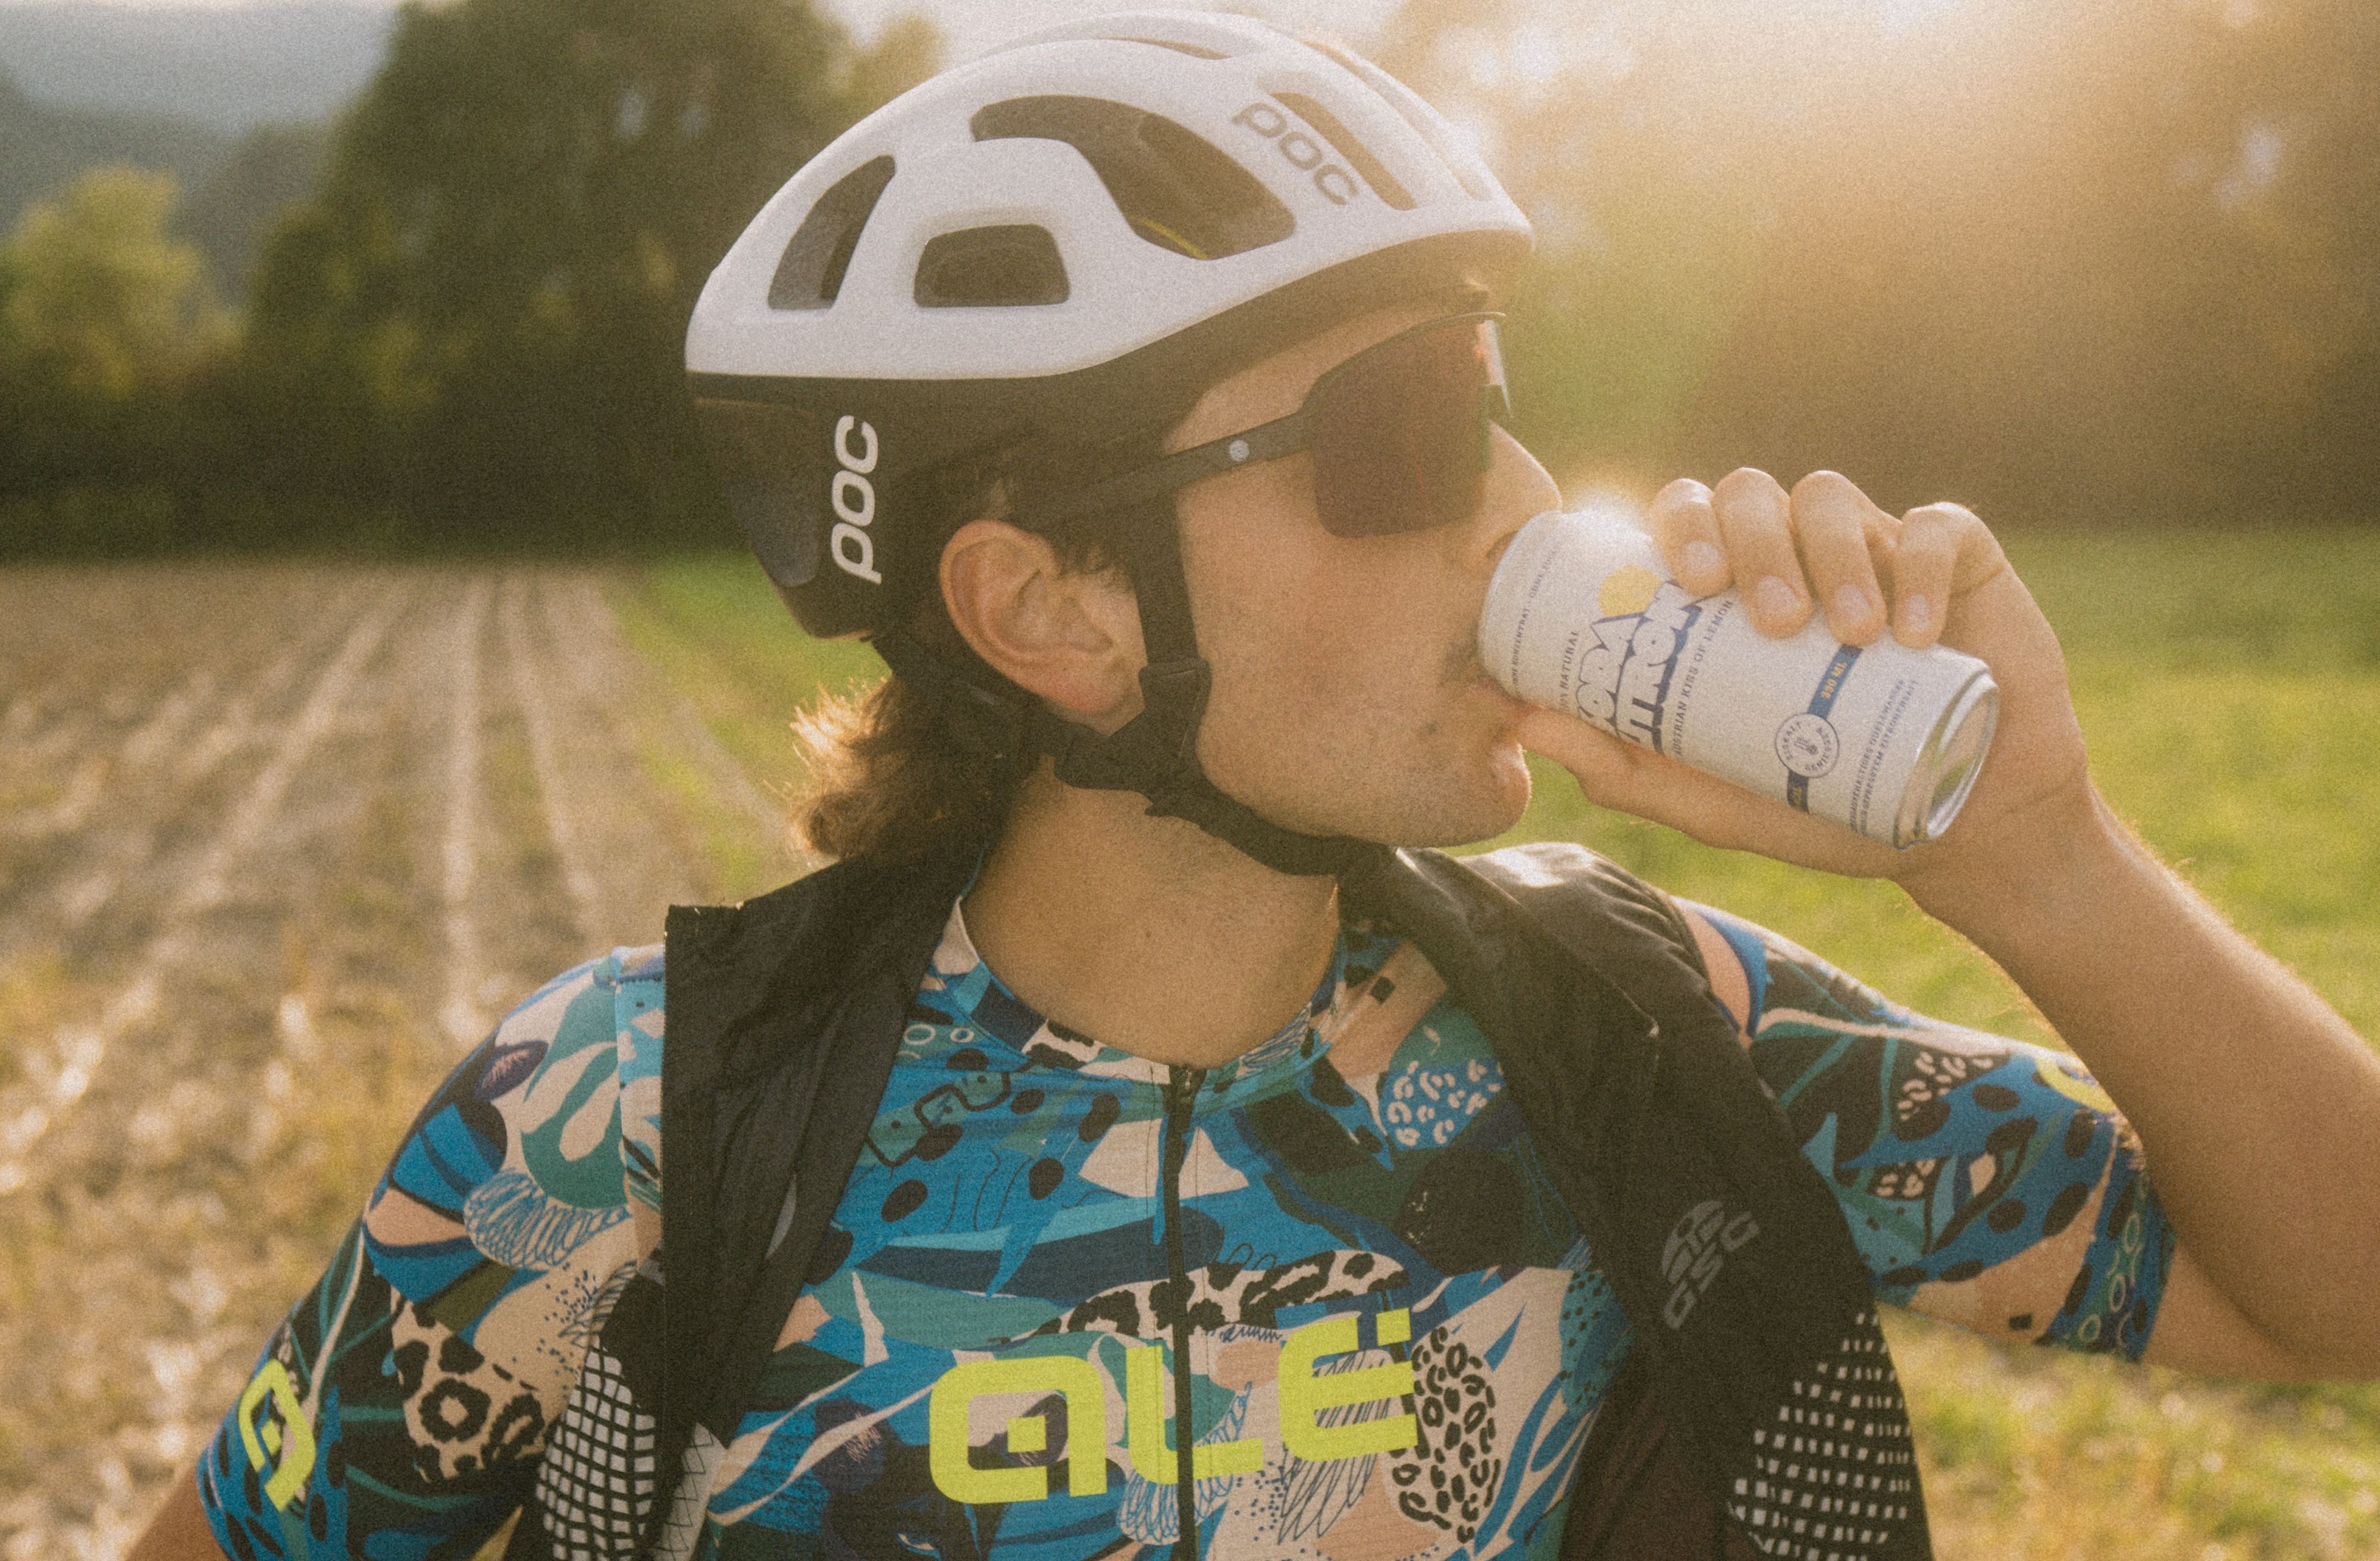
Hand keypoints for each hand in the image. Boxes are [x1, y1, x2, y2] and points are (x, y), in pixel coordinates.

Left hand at [1515, 468, 2100, 904]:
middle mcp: (1795, 553)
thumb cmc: (1825, 806)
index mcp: (1732, 590)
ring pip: (1830, 497)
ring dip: (1832, 556)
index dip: (1678, 526)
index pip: (1686, 517)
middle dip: (1750, 539)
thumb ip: (1625, 766)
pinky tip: (1914, 630)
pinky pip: (1934, 528)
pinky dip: (1918, 567)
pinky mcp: (1959, 557)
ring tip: (1844, 635)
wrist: (1954, 832)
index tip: (1690, 582)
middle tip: (1764, 616)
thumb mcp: (1716, 799)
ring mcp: (1874, 546)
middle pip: (1750, 492)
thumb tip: (1522, 724)